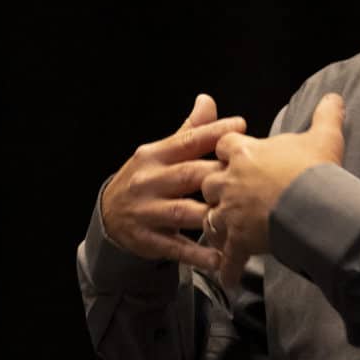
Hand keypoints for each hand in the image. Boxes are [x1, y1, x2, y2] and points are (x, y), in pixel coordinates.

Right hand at [100, 93, 247, 270]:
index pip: (186, 141)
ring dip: (211, 215)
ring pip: (183, 212)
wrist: (108, 216)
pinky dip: (198, 255)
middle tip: (251, 175)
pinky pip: (176, 248)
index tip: (241, 127)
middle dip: (218, 175)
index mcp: (154, 156)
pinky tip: (221, 258)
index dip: (213, 133)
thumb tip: (208, 101)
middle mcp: (148, 181)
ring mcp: (146, 212)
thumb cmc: (146, 180)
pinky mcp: (147, 240)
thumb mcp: (160, 154)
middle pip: (188, 175)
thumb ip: (188, 132)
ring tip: (241, 219)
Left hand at [202, 92, 345, 284]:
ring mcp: (232, 213)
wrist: (316, 206)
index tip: (233, 155)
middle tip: (227, 194)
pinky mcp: (239, 240)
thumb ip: (326, 115)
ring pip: (210, 218)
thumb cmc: (316, 169)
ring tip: (224, 231)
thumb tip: (334, 97)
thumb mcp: (324, 136)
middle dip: (215, 188)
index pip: (223, 145)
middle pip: (208, 182)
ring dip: (216, 224)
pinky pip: (228, 257)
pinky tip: (226, 278)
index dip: (227, 150)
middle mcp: (230, 181)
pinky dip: (227, 268)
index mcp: (244, 153)